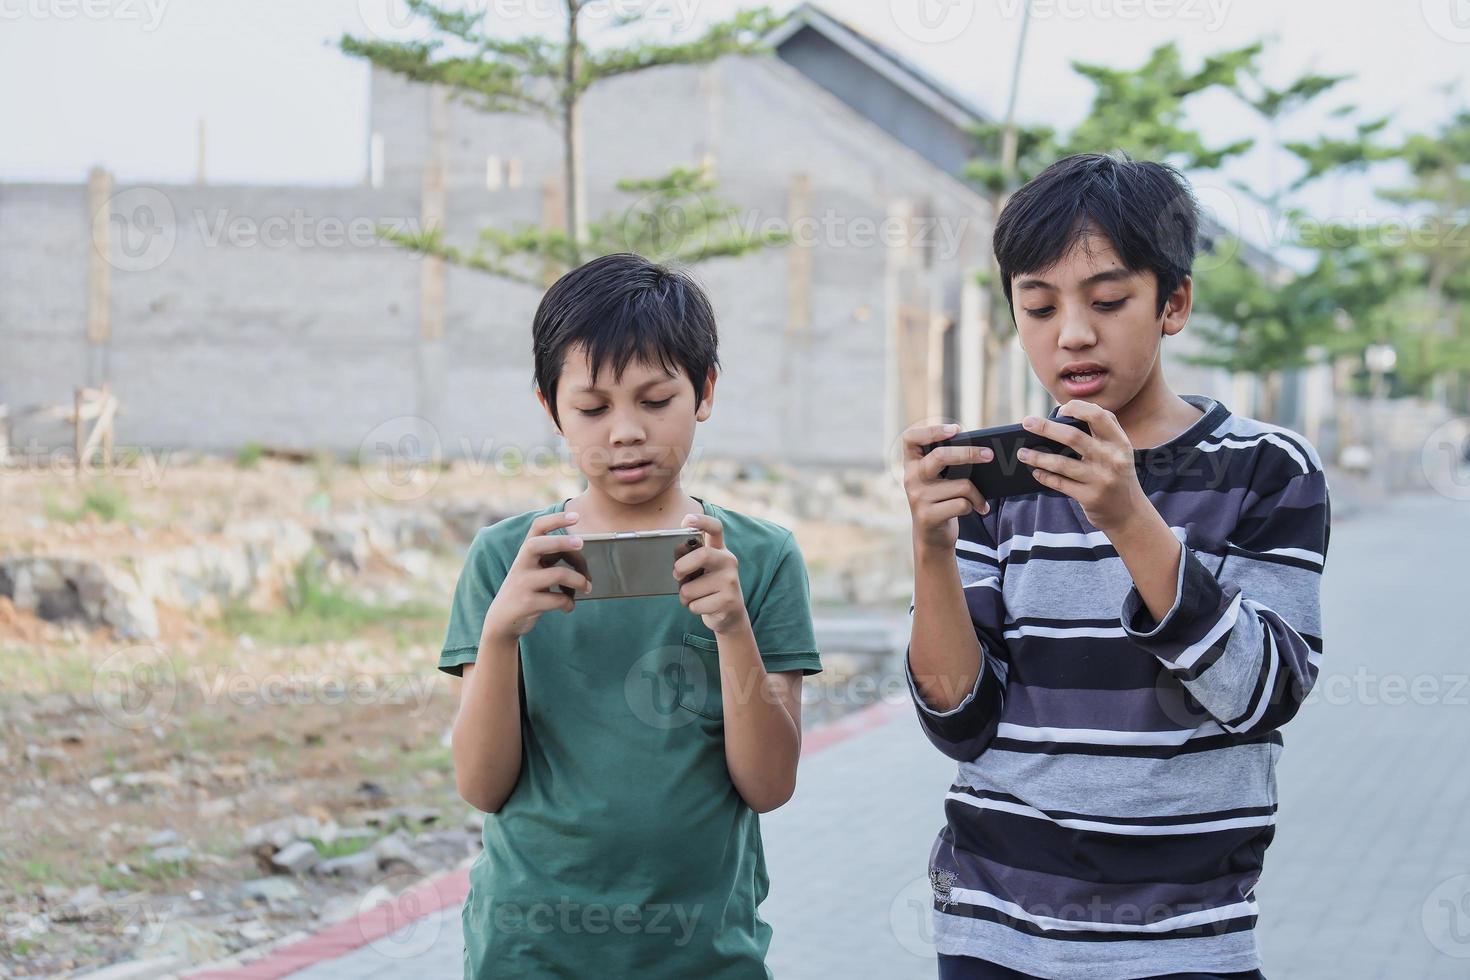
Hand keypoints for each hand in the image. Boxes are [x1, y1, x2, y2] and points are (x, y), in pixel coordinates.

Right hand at [481, 512, 591, 643]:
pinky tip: (568, 606)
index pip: (537, 528)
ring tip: (587, 587)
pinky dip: (569, 603)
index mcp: (525, 553)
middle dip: (561, 541)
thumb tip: (583, 556)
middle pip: (538, 544)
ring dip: (578, 580)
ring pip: (557, 574)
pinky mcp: (527, 603)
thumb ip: (549, 560)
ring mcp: (522, 584)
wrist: (501, 620)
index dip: (555, 519)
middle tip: (581, 543)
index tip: (575, 516)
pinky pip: (557, 599)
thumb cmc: (526, 590)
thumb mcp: (532, 570)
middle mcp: (521, 565)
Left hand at [673, 514, 747, 634]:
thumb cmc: (708, 588)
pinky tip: (704, 606)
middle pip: (703, 555)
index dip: (702, 521)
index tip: (687, 521)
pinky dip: (692, 608)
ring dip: (684, 597)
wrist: (730, 615)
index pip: (716, 528)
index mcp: (719, 550)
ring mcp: (731, 581)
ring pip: (691, 588)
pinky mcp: (729, 601)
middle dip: (682, 566)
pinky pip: (696, 605)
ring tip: (695, 597)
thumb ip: (689, 560)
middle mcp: (728, 561)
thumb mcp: (700, 570)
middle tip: (677, 575)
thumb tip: (676, 560)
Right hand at [901, 422, 991, 553]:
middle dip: (969, 453)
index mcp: (911, 463)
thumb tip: (982, 452)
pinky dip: (974, 506)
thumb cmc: (941, 501)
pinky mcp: (927, 516)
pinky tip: (976, 509)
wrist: (931, 537)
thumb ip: (948, 464)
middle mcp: (910, 478)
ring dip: (977, 493)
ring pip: (960, 485)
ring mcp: (917, 498)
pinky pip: (962, 504)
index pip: (911, 438)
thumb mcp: (938, 480)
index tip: (956, 429)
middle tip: (989, 455)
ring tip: (981, 500)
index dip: (932, 430)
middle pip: (940, 456)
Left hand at [1018, 400, 1148, 531]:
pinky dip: (1044, 476)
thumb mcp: (1120, 451)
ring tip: (1021, 453)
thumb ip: (1103, 430)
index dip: (1076, 408)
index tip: (1059, 411)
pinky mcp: (1090, 497)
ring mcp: (1101, 479)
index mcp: (1119, 442)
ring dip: (1037, 457)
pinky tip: (1035, 472)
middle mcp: (1112, 459)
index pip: (1098, 415)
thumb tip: (1066, 414)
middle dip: (1045, 427)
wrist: (1129, 513)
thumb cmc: (1117, 475)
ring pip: (1061, 463)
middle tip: (1026, 422)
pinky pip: (1060, 484)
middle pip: (1072, 436)